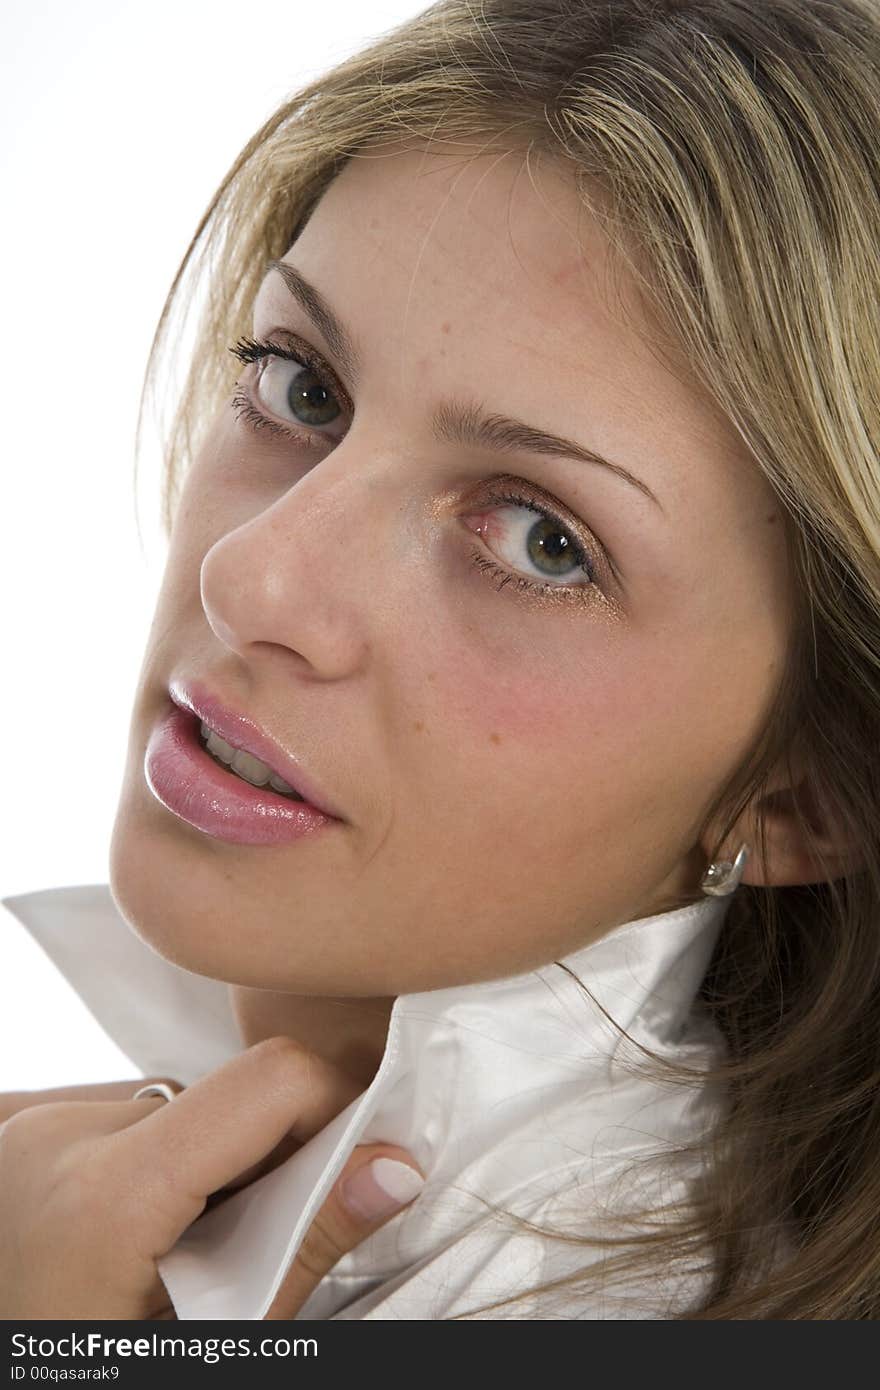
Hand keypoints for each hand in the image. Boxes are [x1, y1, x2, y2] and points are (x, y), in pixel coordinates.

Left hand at [0, 1038, 424, 1319]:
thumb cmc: (93, 1377)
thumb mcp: (209, 1343)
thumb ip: (303, 1247)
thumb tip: (394, 1169)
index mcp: (107, 1194)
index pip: (270, 1080)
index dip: (333, 1110)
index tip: (350, 1167)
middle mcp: (58, 1133)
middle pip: (222, 1097)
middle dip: (260, 1159)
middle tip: (244, 1248)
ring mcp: (28, 1125)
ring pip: (174, 1103)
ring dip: (200, 1162)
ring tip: (175, 1252)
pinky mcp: (17, 1127)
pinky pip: (122, 1111)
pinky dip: (149, 1158)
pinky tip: (129, 1230)